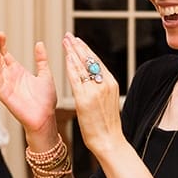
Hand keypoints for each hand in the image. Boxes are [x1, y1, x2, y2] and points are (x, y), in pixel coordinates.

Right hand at [0, 30, 57, 133]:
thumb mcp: (45, 74)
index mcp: (17, 72)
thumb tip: (39, 44)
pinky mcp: (3, 93)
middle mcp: (9, 77)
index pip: (5, 54)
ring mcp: (5, 84)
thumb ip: (41, 60)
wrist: (45, 117)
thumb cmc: (45, 101)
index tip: (0, 32)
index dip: (1, 43)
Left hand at [62, 34, 121, 155]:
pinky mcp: (85, 99)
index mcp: (111, 84)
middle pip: (90, 60)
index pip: (97, 62)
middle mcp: (105, 84)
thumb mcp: (107, 102)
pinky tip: (66, 58)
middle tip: (69, 36)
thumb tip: (92, 81)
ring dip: (72, 52)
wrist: (109, 141)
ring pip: (82, 66)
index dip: (86, 50)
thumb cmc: (107, 126)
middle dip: (78, 46)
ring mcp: (95, 91)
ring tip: (65, 42)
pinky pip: (76, 79)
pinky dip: (71, 66)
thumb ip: (100, 89)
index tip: (78, 41)